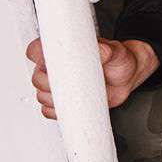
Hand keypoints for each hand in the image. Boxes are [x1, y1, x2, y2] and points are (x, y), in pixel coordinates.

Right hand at [25, 36, 158, 119]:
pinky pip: (49, 111)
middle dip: (51, 84)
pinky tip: (74, 107)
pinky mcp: (62, 102)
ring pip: (41, 96)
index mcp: (62, 49)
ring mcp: (58, 85)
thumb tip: (102, 50)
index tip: (56, 67)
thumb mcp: (116, 51)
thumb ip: (108, 50)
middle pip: (37, 78)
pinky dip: (58, 112)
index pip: (36, 50)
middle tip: (72, 84)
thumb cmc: (117, 59)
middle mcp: (56, 67)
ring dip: (56, 99)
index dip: (40, 59)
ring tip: (79, 95)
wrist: (126, 77)